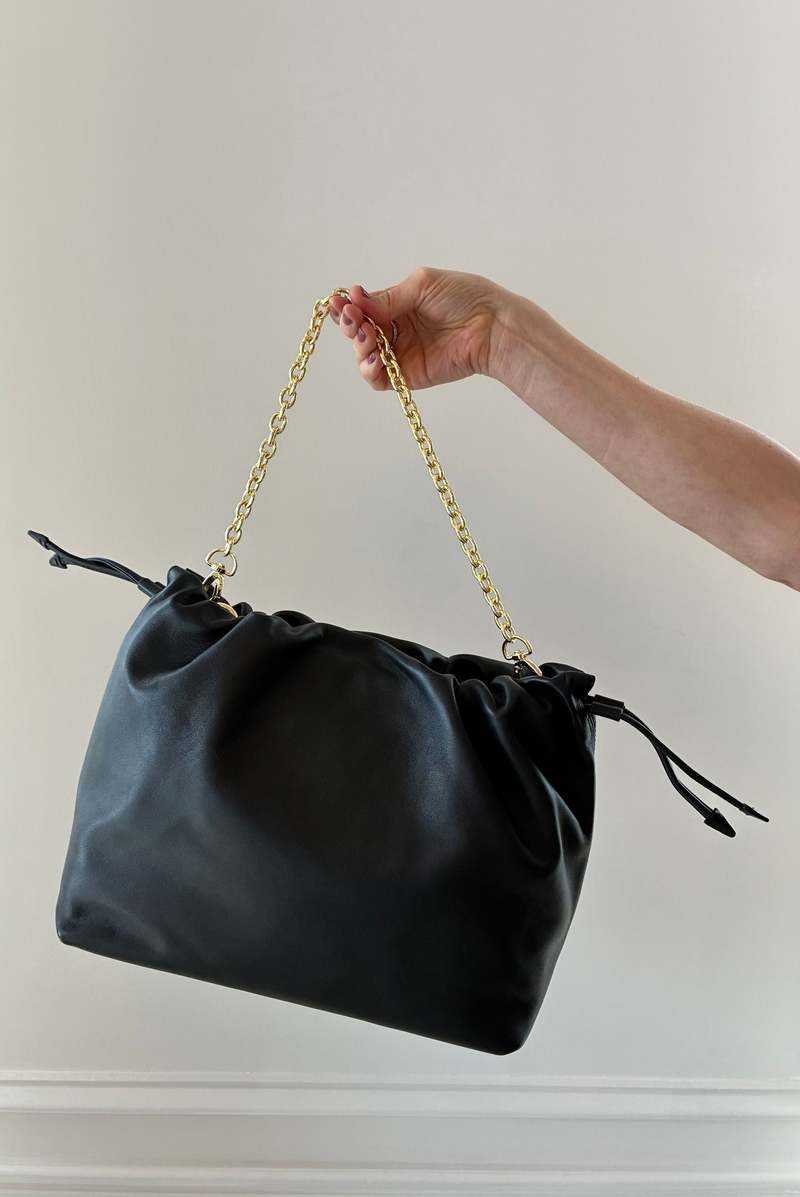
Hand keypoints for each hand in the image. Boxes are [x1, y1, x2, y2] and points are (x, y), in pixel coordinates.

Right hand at [328, 266, 506, 391]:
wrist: (490, 326)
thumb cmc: (464, 297)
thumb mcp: (422, 285)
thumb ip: (388, 297)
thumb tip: (356, 299)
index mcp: (397, 304)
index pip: (362, 307)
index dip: (348, 306)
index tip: (340, 301)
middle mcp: (395, 329)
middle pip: (358, 331)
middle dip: (350, 324)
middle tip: (354, 317)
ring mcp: (400, 353)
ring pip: (363, 355)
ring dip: (358, 345)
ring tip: (367, 336)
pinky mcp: (407, 375)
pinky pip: (378, 378)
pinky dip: (368, 369)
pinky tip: (373, 357)